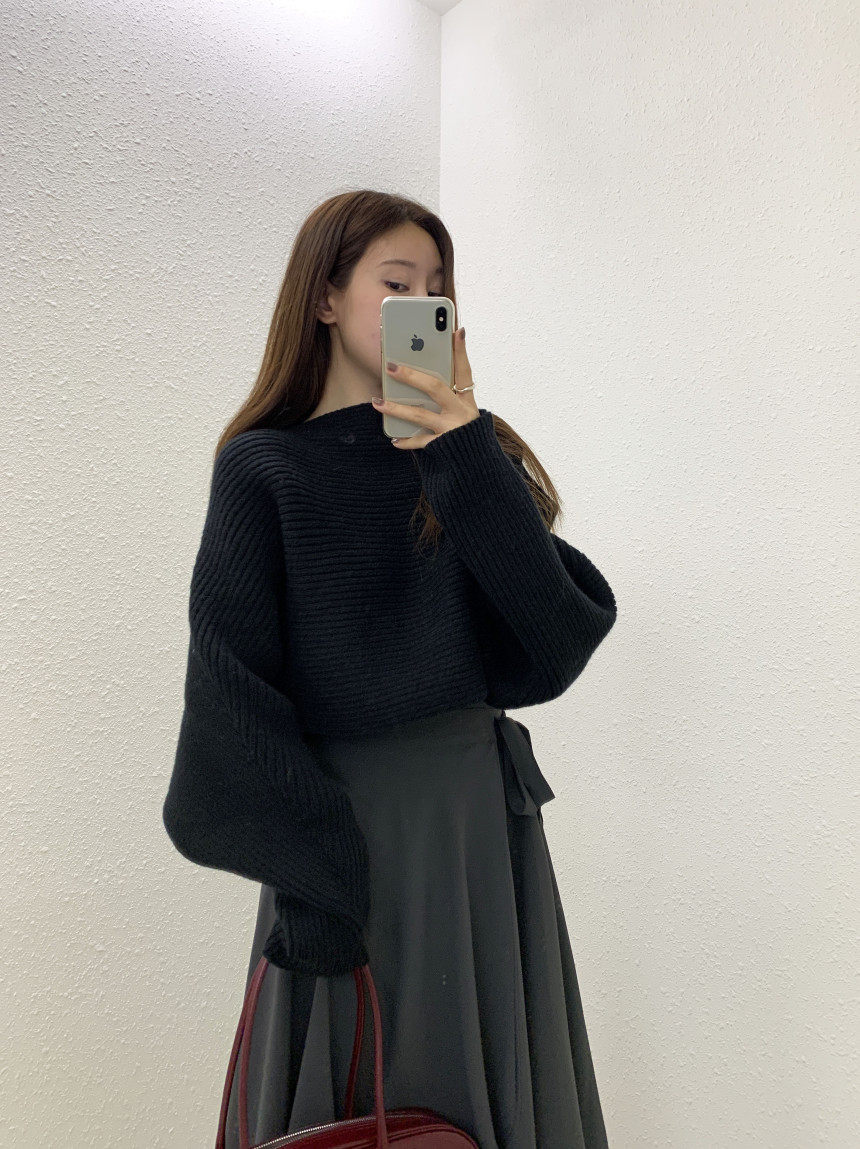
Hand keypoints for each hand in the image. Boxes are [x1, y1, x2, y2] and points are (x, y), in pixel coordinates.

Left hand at [372, 326, 478, 447]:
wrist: (475, 462)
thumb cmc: (462, 428)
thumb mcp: (462, 407)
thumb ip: (448, 388)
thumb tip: (426, 365)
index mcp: (467, 399)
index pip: (464, 370)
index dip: (461, 351)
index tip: (457, 330)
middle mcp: (461, 412)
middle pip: (435, 388)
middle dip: (412, 376)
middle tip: (390, 366)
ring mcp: (451, 429)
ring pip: (420, 415)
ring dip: (397, 409)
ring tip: (378, 402)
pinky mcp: (442, 446)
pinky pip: (420, 441)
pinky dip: (406, 441)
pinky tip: (393, 439)